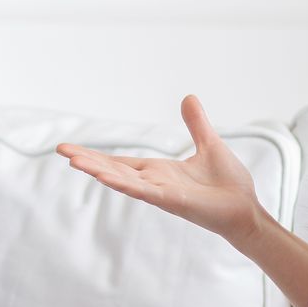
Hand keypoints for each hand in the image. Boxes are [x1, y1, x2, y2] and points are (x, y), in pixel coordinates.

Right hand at [57, 95, 261, 240]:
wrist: (247, 209)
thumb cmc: (229, 184)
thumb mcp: (209, 144)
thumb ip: (195, 124)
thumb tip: (187, 97)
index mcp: (158, 171)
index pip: (120, 162)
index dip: (96, 155)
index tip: (71, 150)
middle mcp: (154, 183)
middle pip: (113, 169)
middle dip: (88, 161)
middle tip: (60, 150)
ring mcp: (162, 194)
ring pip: (124, 181)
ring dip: (100, 172)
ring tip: (75, 162)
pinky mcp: (174, 202)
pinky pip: (145, 192)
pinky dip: (126, 184)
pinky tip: (107, 178)